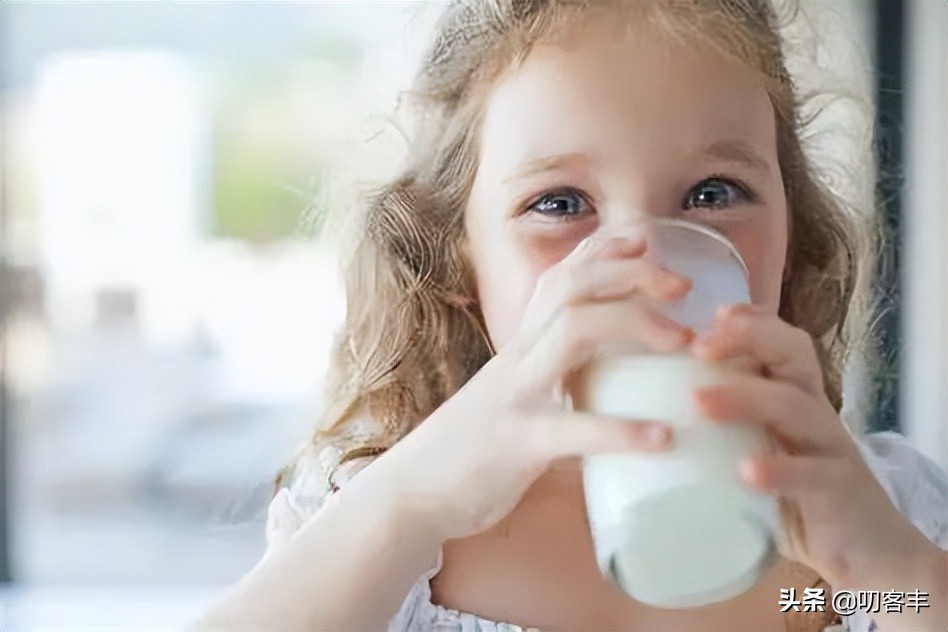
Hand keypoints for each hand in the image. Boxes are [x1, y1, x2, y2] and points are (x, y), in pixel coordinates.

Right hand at [371, 232, 693, 542]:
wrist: (412, 491)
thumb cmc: (474, 446)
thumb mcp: (514, 395)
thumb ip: (554, 379)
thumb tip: (611, 381)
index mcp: (520, 347)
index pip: (560, 277)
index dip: (604, 249)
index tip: (648, 239)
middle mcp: (517, 359)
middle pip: (571, 287)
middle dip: (630, 273)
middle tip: (684, 286)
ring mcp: (515, 396)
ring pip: (572, 332)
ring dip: (633, 325)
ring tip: (683, 342)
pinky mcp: (517, 444)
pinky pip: (572, 430)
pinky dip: (620, 430)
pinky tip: (663, 438)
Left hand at [691, 303, 938, 591]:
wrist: (862, 546)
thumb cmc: (793, 490)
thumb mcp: (757, 446)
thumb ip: (720, 425)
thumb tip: (647, 414)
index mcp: (791, 394)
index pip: (777, 341)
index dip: (748, 322)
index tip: (707, 317)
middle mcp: (812, 410)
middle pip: (792, 355)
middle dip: (749, 339)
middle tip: (699, 345)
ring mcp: (829, 447)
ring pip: (794, 407)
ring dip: (745, 398)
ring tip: (699, 401)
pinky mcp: (837, 490)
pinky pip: (811, 474)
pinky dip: (779, 470)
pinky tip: (747, 472)